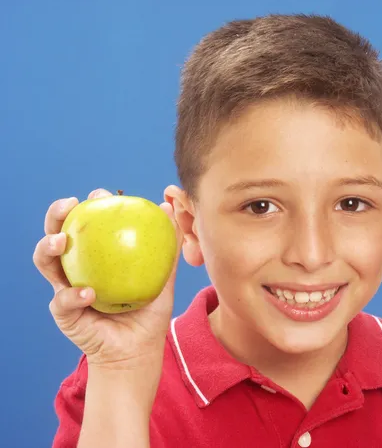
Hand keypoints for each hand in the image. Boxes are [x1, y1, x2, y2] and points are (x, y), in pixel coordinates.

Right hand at [33, 188, 182, 369]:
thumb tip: (169, 209)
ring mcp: (66, 290)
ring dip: (48, 248)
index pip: (86, 225)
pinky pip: (62, 301)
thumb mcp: (163, 276)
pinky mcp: (64, 314)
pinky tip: (89, 293)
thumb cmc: (149, 313)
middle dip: (57, 216)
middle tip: (70, 205)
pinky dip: (74, 295)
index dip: (88, 206)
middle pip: (56, 235)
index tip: (100, 195)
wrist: (139, 351)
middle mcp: (76, 269)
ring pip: (45, 262)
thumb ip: (166, 246)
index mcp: (96, 258)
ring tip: (62, 241)